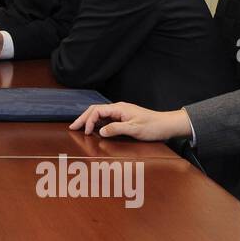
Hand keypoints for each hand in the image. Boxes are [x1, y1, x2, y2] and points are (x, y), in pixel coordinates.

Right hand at [69, 102, 192, 140]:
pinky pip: (106, 118)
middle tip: (72, 127)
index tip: (86, 132)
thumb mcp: (135, 129)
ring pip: (99, 114)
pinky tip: (94, 129)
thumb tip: (100, 132)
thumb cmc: (153, 127)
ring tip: (80, 128)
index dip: (88, 121)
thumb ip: (116, 129)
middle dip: (83, 118)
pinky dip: (97, 123)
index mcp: (119, 108)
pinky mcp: (124, 118)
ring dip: (89, 120)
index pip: (97, 111)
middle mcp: (118, 108)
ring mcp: (120, 113)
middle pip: (95, 110)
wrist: (167, 125)